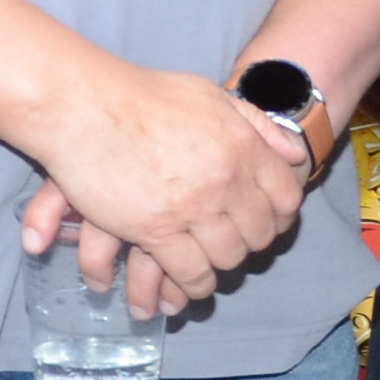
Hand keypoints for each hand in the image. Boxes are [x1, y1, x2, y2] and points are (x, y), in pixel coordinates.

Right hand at [25, 63, 311, 317]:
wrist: (86, 106)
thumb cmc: (143, 96)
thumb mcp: (210, 96)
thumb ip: (255, 124)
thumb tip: (293, 154)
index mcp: (242, 145)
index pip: (285, 197)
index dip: (281, 216)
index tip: (268, 221)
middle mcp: (225, 179)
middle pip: (259, 232)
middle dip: (250, 243)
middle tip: (234, 244)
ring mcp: (192, 208)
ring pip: (227, 256)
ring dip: (221, 265)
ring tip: (211, 265)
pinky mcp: (156, 231)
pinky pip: (190, 271)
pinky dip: (193, 283)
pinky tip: (188, 282)